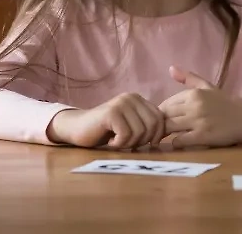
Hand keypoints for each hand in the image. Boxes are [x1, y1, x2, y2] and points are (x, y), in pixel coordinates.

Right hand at [46, 93, 165, 148]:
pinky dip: (119, 144)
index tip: (147, 144)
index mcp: (139, 99)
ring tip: (117, 142)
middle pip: (153, 125)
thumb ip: (145, 124)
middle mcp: (132, 98)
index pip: (160, 118)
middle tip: (128, 144)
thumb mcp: (130, 125)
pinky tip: (110, 141)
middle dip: (144, 141)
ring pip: (140, 132)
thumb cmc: (105, 131)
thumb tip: (166, 135)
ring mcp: (121, 103)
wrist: (76, 129)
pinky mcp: (111, 113)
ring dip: (129, 144)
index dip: (158, 135)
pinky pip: (126, 135)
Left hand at [159, 66, 241, 148]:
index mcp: (193, 93)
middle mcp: (194, 105)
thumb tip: (170, 68)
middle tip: (163, 131)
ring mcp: (198, 121)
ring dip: (166, 134)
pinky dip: (176, 143)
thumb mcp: (207, 86)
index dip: (161, 114)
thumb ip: (188, 78)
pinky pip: (179, 141)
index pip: (165, 104)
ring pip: (168, 128)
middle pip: (164, 117)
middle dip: (161, 124)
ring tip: (169, 137)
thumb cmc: (224, 102)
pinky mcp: (202, 136)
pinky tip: (182, 142)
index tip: (164, 120)